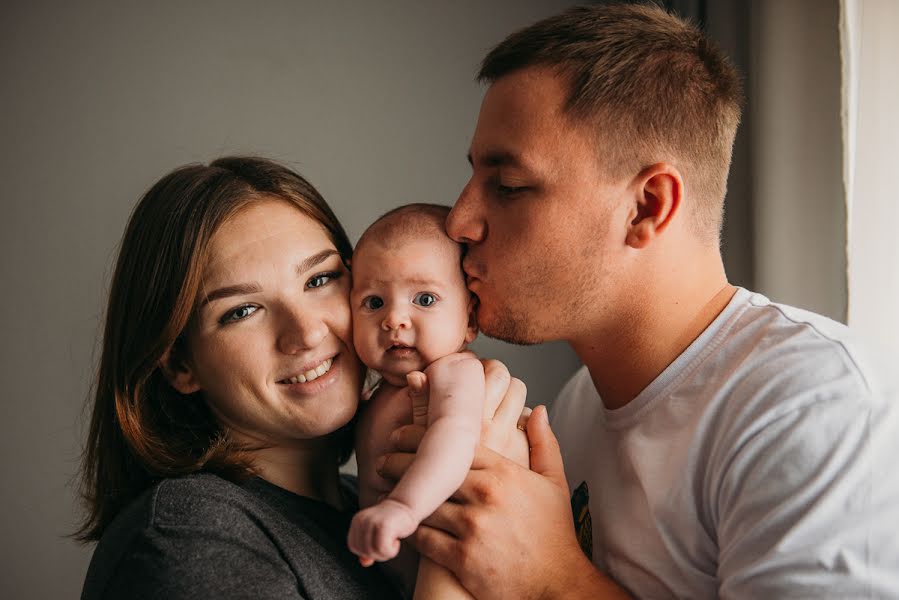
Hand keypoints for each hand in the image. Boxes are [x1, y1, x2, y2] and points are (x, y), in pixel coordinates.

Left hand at [347, 498, 417, 566]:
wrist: (407, 505)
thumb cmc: (393, 521)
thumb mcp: (377, 535)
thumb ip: (369, 548)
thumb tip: (364, 563)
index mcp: (357, 521)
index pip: (353, 547)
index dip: (366, 551)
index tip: (379, 544)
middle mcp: (362, 520)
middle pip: (363, 552)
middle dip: (378, 554)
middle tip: (389, 544)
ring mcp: (371, 522)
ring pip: (372, 552)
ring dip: (386, 553)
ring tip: (393, 541)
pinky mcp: (383, 525)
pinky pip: (383, 550)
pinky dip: (391, 551)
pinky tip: (397, 541)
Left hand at [381, 406, 623, 598]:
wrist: (558, 585)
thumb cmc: (554, 534)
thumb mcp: (555, 484)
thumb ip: (544, 444)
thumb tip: (539, 411)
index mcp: (505, 472)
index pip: (456, 445)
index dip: (424, 437)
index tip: (405, 435)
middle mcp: (486, 494)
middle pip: (433, 470)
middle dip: (402, 462)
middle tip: (384, 460)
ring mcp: (473, 526)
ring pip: (425, 503)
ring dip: (401, 496)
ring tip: (385, 490)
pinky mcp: (462, 558)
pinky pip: (424, 538)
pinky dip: (409, 529)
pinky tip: (400, 523)